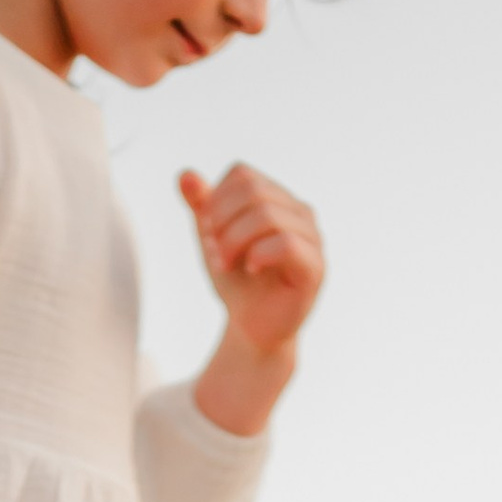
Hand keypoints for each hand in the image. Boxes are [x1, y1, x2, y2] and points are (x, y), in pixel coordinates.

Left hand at [180, 161, 325, 430]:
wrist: (253, 327)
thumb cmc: (236, 281)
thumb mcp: (213, 239)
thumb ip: (201, 206)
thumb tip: (185, 174)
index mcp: (277, 198)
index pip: (242, 174)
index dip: (216, 201)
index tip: (209, 234)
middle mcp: (300, 211)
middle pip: (253, 191)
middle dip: (223, 222)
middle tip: (214, 253)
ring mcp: (312, 238)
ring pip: (267, 214)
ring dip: (234, 241)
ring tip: (225, 265)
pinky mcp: (315, 267)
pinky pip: (286, 243)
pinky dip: (258, 254)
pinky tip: (250, 270)